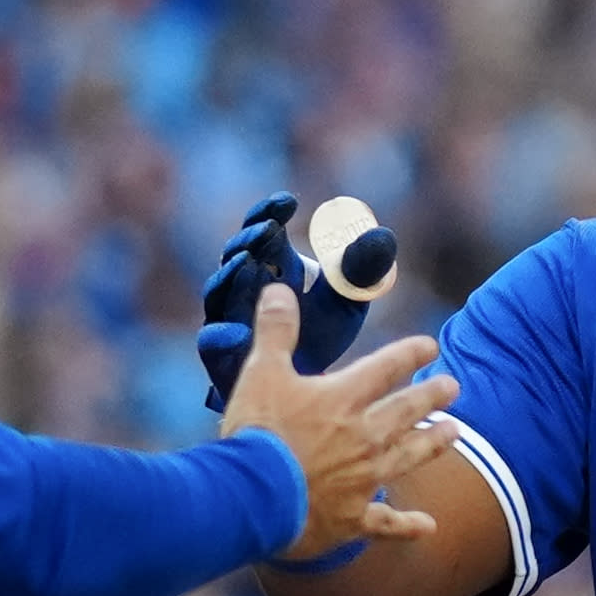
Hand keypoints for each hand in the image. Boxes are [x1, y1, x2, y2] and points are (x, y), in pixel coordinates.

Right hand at [193, 191, 399, 403]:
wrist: (305, 393)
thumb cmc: (322, 336)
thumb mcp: (346, 301)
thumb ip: (359, 270)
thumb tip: (382, 235)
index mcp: (273, 266)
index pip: (265, 229)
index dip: (271, 213)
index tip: (288, 202)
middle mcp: (245, 286)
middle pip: (238, 254)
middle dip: (252, 239)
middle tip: (268, 228)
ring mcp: (228, 319)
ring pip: (220, 293)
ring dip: (230, 276)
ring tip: (246, 262)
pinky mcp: (222, 356)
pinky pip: (213, 343)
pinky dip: (221, 337)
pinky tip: (235, 333)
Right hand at [222, 325, 459, 562]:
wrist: (253, 497)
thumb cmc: (257, 433)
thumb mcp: (262, 372)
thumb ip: (276, 330)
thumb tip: (279, 287)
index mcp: (344, 399)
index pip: (386, 368)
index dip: (410, 354)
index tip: (430, 347)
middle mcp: (365, 437)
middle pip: (408, 411)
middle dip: (432, 396)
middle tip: (454, 387)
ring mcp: (364, 479)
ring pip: (410, 457)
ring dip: (434, 443)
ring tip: (455, 433)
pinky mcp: (354, 518)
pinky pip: (388, 522)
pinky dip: (408, 525)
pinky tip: (428, 526)